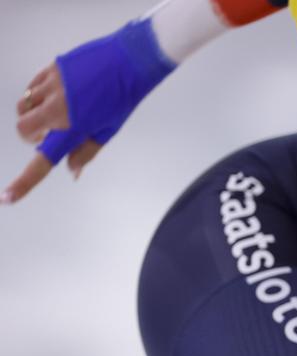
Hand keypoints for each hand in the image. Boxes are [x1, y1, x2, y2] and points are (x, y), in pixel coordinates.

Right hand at [3, 20, 175, 205]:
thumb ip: (85, 151)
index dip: (24, 182)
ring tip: (55, 112)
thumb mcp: (107, 130)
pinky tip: (57, 95)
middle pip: (22, 129)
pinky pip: (31, 88)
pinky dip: (37, 96)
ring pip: (23, 107)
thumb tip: (71, 171)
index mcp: (73, 128)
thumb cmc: (122, 99)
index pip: (43, 160)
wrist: (129, 61)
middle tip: (47, 134)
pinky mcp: (49, 69)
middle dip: (30, 135)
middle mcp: (56, 108)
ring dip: (32, 115)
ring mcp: (50, 86)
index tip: (6, 198)